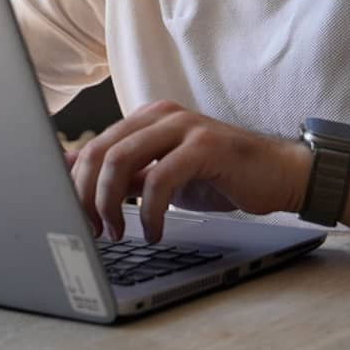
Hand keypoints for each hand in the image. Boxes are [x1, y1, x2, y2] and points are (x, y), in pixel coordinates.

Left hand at [65, 99, 310, 243]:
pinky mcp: (204, 145)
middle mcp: (160, 116)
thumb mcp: (162, 177)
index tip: (71, 218)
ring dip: (110, 204)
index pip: (93, 147)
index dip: (74, 185)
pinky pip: (160, 179)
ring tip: (118, 233)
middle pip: (99, 152)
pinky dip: (149, 212)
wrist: (278, 174)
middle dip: (86, 197)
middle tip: (92, 231)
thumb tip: (71, 175)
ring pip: (121, 160)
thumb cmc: (220, 176)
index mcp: (145, 119)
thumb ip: (124, 175)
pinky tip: (155, 232)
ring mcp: (183, 126)